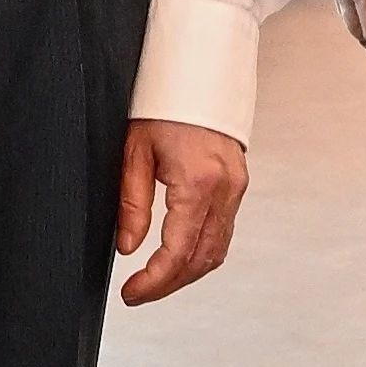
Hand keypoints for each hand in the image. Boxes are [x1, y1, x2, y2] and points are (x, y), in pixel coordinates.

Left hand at [118, 118, 249, 304]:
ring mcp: (236, 188)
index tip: (131, 293)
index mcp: (198, 181)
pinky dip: (201, 253)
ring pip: (217, 251)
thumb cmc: (162, 104)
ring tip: (154, 282)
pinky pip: (224, 233)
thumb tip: (128, 248)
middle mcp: (225, 189)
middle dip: (169, 284)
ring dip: (186, 273)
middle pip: (202, 259)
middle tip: (138, 294)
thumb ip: (132, 203)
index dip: (154, 280)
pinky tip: (178, 258)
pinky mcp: (237, 185)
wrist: (196, 72)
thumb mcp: (134, 152)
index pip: (179, 251)